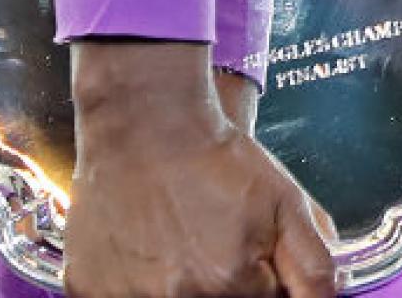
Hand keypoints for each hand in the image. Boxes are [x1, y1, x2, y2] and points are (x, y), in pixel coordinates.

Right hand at [65, 41, 334, 297]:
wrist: (145, 120)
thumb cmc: (214, 158)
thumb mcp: (286, 202)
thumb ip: (314, 266)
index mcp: (233, 286)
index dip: (260, 285)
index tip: (249, 262)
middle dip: (223, 284)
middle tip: (210, 244)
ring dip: (178, 284)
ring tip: (178, 242)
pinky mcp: (88, 292)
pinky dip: (134, 285)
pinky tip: (143, 251)